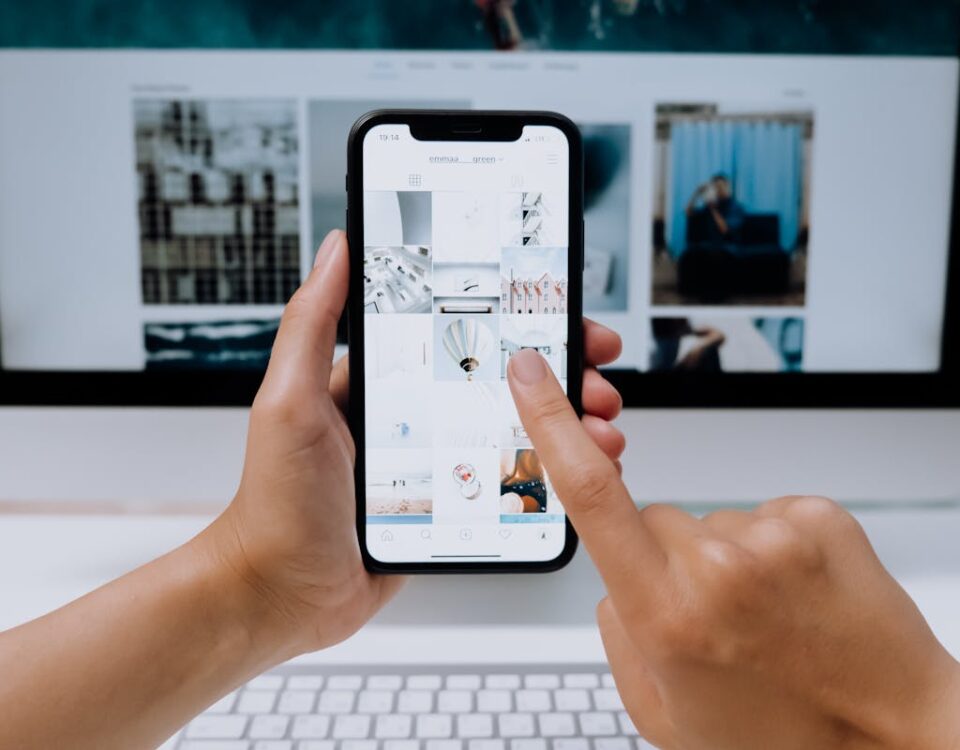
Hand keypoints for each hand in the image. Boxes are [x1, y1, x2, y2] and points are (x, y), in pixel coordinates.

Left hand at [202, 229, 625, 655]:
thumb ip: (312, 323)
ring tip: (599, 431)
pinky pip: (505, 483)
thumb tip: (337, 247)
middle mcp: (416, 417)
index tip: (562, 312)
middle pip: (502, 382)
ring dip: (564, 427)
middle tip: (598, 380)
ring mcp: (436, 463)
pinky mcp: (447, 509)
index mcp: (385, 382)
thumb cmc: (275, 501)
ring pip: (514, 432)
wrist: (279, 594)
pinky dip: (547, 476)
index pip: (463, 334)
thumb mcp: (290, 400)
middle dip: (558, 377)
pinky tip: (575, 475)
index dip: (517, 320)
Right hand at [507, 349, 959, 749]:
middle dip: (661, 557)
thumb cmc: (786, 739)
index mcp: (665, 616)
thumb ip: (616, 637)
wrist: (898, 738)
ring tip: (766, 617)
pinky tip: (795, 597)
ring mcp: (773, 536)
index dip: (549, 419)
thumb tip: (612, 580)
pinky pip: (761, 514)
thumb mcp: (664, 714)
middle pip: (651, 517)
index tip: (532, 371)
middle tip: (711, 617)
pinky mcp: (818, 516)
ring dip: (722, 558)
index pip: (589, 493)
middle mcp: (717, 568)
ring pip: (708, 522)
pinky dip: (769, 548)